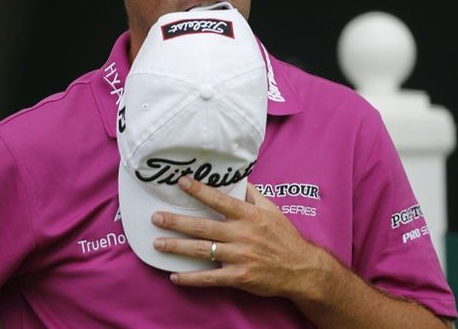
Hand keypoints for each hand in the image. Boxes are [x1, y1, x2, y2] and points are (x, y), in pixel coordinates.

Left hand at [151, 176, 327, 300]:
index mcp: (248, 215)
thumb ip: (252, 194)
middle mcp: (241, 234)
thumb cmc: (284, 236)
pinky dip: (191, 278)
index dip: (199, 190)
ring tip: (157, 243)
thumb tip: (238, 178)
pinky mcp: (239, 277)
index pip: (219, 200)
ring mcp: (239, 256)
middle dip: (177, 221)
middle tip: (156, 217)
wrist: (301, 268)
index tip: (181, 182)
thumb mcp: (271, 209)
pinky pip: (210, 278)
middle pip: (202, 226)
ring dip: (177, 247)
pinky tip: (175, 276)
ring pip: (201, 251)